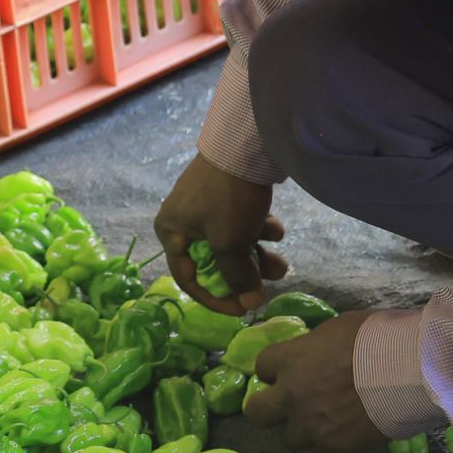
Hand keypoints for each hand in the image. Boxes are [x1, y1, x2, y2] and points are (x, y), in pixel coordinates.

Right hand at [153, 154, 286, 313]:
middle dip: (246, 272)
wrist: (244, 143)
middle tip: (271, 278)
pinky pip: (242, 222)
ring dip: (258, 254)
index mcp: (171, 232)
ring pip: (233, 242)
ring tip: (282, 259)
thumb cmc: (227, 197)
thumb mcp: (230, 242)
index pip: (188, 279)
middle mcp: (184, 220)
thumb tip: (250, 304)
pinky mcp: (226, 194)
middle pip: (216, 261)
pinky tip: (275, 226)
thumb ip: (237, 277)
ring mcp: (206, 206)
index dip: (215, 299)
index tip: (242, 309)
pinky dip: (259, 229)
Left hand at [243, 310, 385, 452]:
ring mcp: (311, 427)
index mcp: (290, 360)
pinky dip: (330, 447)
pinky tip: (347, 436)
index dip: (274, 371)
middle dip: (267, 409)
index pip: (262, 367)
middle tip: (285, 407)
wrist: (407, 372)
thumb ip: (316, 347)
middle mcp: (292, 397)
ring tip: (325, 424)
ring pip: (289, 439)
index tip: (286, 372)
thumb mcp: (336, 329)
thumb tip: (318, 354)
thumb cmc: (376, 339)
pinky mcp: (334, 450)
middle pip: (257, 413)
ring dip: (302, 431)